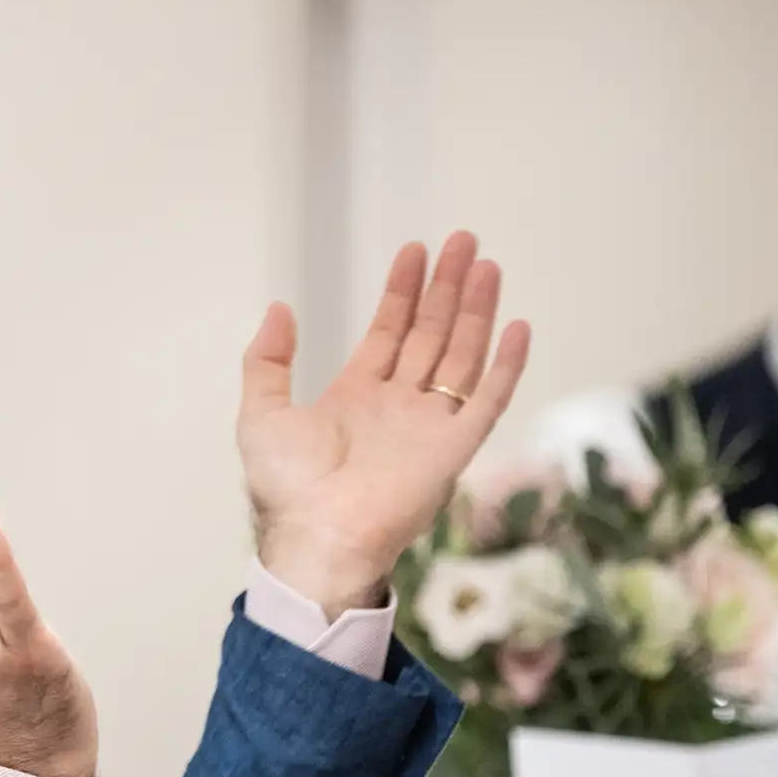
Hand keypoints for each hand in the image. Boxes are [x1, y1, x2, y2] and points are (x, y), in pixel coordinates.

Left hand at [240, 231, 531, 617]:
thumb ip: (267, 360)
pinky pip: (488, 400)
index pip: (388, 332)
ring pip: (461, 355)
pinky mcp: (454, 448)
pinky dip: (505, 365)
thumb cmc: (286, 487)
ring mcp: (429, 426)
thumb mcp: (261, 412)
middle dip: (446, 287)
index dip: (402, 292)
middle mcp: (398, 406)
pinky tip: (515, 326)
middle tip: (463, 241)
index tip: (415, 251)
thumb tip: (279, 308)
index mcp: (356, 397)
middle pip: (431, 334)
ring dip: (476, 310)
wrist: (317, 536)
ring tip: (486, 264)